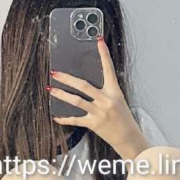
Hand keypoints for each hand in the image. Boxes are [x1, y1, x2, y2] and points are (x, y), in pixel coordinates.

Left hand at [48, 38, 147, 158]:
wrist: (129, 138)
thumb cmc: (123, 118)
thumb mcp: (118, 100)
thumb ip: (105, 91)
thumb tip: (87, 83)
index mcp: (115, 91)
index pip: (108, 69)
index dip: (104, 54)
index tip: (99, 41)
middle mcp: (106, 100)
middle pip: (84, 85)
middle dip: (67, 78)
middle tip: (55, 73)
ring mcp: (99, 112)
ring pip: (76, 101)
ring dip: (62, 94)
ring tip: (51, 89)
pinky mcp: (93, 124)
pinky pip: (75, 119)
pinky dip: (64, 118)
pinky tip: (56, 116)